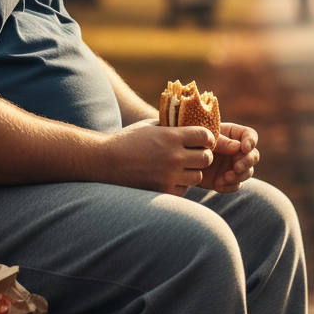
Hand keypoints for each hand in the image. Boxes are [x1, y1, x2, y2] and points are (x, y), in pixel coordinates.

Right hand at [100, 119, 214, 195]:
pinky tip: (168, 178)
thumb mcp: (149, 125)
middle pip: (206, 158)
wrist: (105, 161)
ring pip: (197, 176)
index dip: (207, 138)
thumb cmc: (127, 140)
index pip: (205, 136)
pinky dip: (179, 184)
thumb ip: (171, 125)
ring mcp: (169, 175)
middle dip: (202, 156)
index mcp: (172, 136)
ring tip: (180, 167)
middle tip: (194, 155)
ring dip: (192, 171)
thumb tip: (191, 123)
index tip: (203, 140)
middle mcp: (174, 156)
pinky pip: (184, 189)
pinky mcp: (162, 191)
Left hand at [199, 122, 259, 193]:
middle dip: (247, 162)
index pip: (250, 135)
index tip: (244, 148)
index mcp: (234, 135)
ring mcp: (234, 166)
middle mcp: (238, 151)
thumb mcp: (205, 139)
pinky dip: (230, 187)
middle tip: (236, 168)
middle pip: (253, 156)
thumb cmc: (192, 143)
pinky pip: (236, 185)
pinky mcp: (228, 179)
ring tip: (225, 178)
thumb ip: (221, 142)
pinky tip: (218, 185)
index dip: (250, 142)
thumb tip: (239, 147)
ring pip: (248, 172)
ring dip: (239, 176)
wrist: (181, 160)